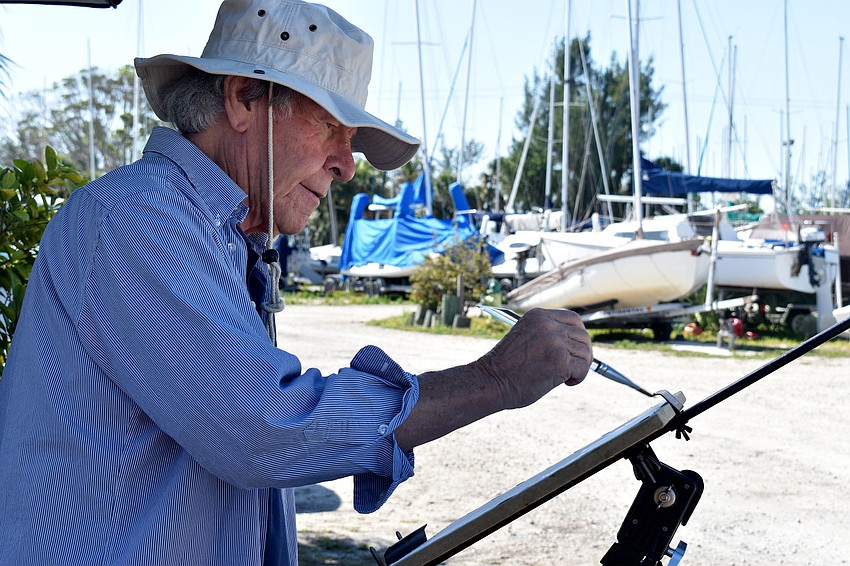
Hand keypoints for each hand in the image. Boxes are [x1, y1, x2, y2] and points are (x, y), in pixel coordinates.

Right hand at [473, 308, 591, 409]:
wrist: (491, 381)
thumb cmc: (506, 366)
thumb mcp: (526, 338)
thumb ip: (547, 335)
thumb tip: (576, 344)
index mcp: (538, 316)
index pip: (573, 319)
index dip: (579, 336)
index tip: (576, 349)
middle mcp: (547, 324)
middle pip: (583, 336)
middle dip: (583, 353)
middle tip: (575, 367)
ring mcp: (554, 341)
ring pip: (584, 353)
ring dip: (579, 368)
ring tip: (565, 378)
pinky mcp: (560, 360)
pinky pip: (582, 368)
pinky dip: (578, 378)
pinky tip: (565, 383)